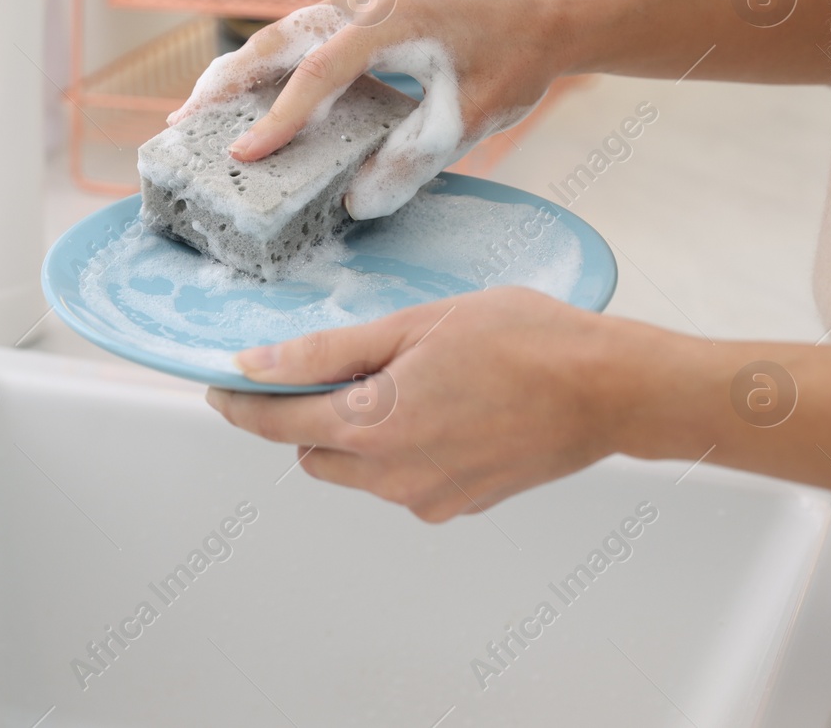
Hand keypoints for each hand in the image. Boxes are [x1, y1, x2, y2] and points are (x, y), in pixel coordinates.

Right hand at [168, 0, 568, 218]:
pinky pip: (297, 41)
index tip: (245, 155)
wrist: (537, 24)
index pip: (320, 70)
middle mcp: (363, 4)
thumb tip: (358, 204)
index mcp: (391, 21)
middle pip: (278, 39)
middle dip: (226, 82)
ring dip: (236, 73)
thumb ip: (416, 161)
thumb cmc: (508, 66)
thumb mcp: (469, 120)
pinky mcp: (356, 19)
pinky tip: (242, 99)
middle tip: (183, 124)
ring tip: (194, 113)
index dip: (279, 115)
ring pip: (279, 36)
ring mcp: (356, 7)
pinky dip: (263, 69)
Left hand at [205, 288, 634, 521]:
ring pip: (359, 470)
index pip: (277, 425)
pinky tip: (444, 406)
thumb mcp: (414, 325)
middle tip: (339, 366)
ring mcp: (429, 497)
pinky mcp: (461, 504)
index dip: (242, 405)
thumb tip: (258, 363)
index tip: (221, 387)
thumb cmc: (524, 341)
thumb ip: (327, 351)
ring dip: (359, 433)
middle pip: (314, 452)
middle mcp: (393, 477)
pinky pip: (405, 480)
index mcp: (373, 426)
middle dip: (309, 416)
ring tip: (409, 379)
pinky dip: (403, 449)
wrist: (609, 389)